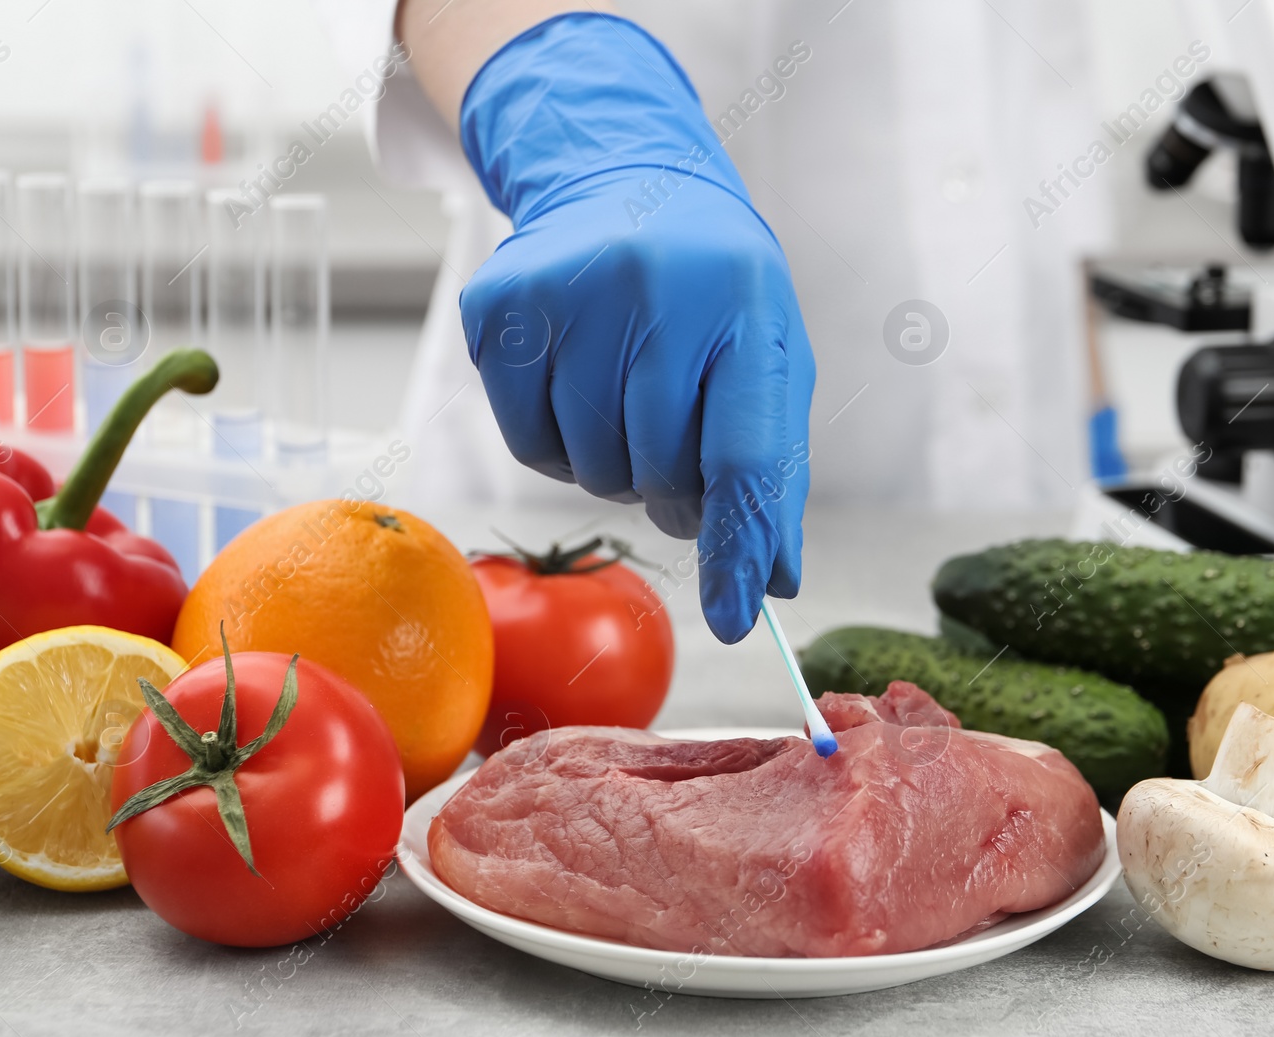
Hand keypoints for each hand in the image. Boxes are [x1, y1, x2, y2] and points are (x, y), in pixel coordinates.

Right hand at [456, 14, 813, 642]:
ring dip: (612, 467)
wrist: (620, 183)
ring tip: (627, 401)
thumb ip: (773, 467)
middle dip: (671, 490)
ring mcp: (568, 294)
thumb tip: (772, 580)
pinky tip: (576, 384)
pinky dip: (556, 443)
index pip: (745, 453)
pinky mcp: (500, 308)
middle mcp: (655, 292)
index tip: (738, 616)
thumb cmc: (710, 292)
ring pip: (587, 467)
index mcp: (744, 305)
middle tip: (674, 449)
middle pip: (658, 472)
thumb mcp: (766, 357)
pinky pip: (528, 444)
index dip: (740, 546)